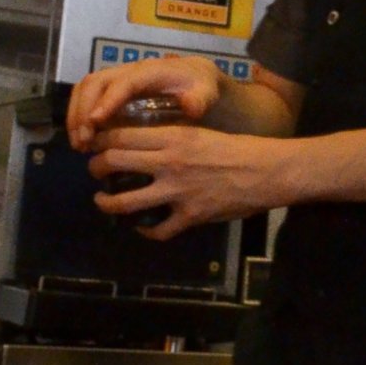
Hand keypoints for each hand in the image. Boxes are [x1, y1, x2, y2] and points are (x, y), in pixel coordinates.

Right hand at [67, 54, 223, 151]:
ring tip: (80, 144)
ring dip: (76, 115)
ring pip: (84, 89)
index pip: (124, 82)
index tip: (96, 123)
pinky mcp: (109, 89)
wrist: (197, 78)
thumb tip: (189, 107)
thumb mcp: (206, 91)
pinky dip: (78, 116)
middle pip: (95, 83)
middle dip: (83, 111)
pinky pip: (85, 97)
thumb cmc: (200, 86)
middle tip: (84, 142)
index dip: (108, 100)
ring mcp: (116, 78)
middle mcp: (127, 71)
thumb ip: (200, 98)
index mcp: (150, 71)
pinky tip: (83, 141)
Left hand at [88, 124, 292, 239]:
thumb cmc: (241, 149)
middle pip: (114, 163)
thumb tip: (147, 145)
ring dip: (106, 203)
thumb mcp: (203, 134)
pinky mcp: (190, 216)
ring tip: (103, 200)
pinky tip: (142, 227)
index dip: (100, 140)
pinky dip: (145, 231)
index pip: (121, 135)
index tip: (95, 144)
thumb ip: (174, 139)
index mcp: (174, 138)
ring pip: (125, 202)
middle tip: (97, 171)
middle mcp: (169, 163)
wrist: (270, 171)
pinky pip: (157, 229)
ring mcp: (178, 192)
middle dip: (96, 168)